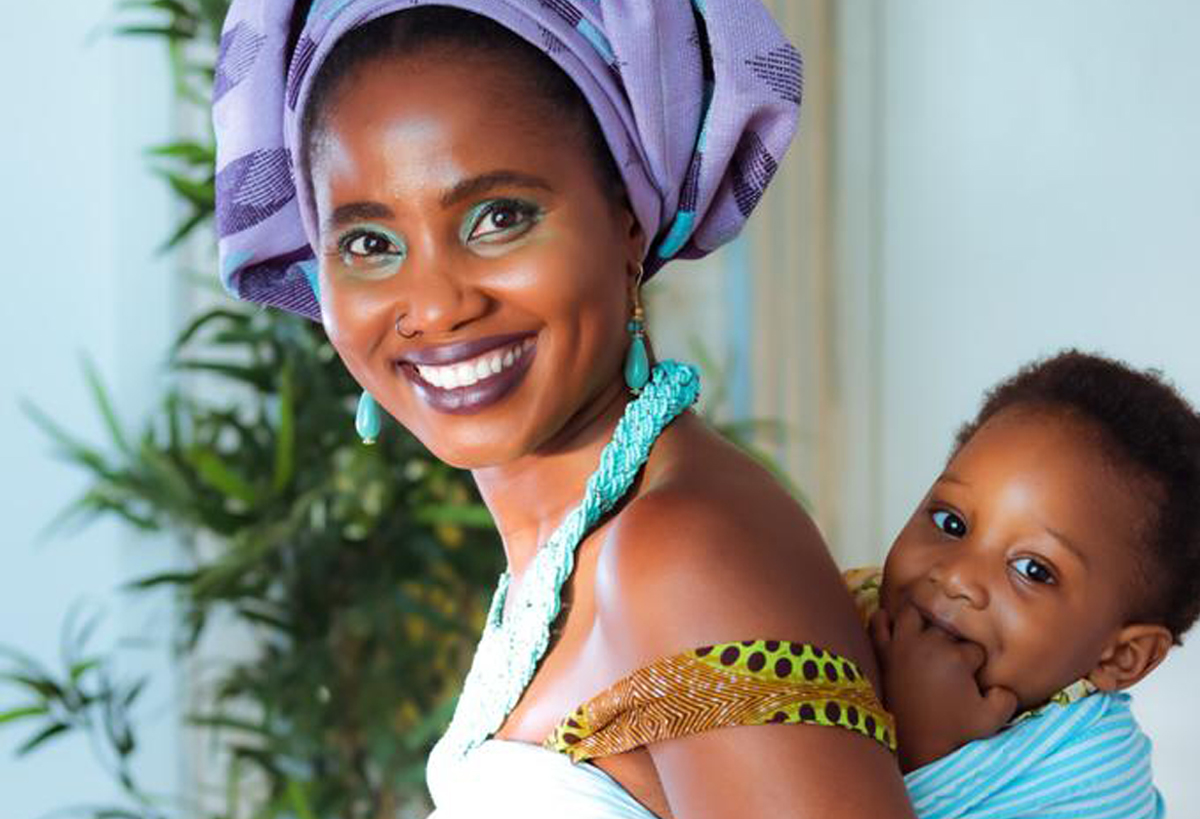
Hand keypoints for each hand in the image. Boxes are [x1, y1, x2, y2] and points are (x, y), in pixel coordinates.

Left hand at [869, 605, 1017, 771]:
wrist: (919, 746)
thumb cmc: (956, 734)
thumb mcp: (992, 720)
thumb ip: (1007, 698)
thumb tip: (1003, 686)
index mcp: (957, 657)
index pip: (975, 647)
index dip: (978, 661)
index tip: (975, 677)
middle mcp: (929, 645)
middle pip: (945, 623)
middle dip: (952, 635)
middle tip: (953, 655)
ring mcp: (903, 647)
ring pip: (913, 612)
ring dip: (922, 617)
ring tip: (929, 628)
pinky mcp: (884, 655)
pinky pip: (878, 626)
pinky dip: (882, 619)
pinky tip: (890, 620)